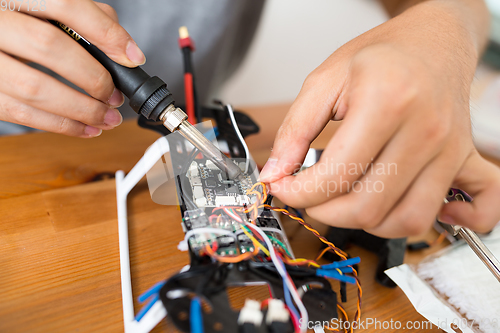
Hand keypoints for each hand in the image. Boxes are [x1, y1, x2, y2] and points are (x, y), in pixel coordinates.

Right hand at [0, 1, 144, 136]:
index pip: (65, 5)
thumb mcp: (52, 9)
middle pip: (49, 45)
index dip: (104, 33)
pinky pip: (21, 114)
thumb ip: (88, 19)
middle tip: (114, 95)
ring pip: (34, 88)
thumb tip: (124, 52)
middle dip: (92, 77)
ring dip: (81, 110)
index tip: (131, 58)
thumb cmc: (23, 23)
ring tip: (107, 118)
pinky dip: (61, 125)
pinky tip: (85, 128)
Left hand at [259, 3, 499, 236]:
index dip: (298, 192)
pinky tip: (411, 207)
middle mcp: (425, 130)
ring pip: (407, 220)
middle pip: (368, 207)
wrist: (434, 38)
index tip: (284, 187)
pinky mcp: (466, 159)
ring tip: (346, 199)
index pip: (336, 175)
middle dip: (324, 212)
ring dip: (367, 223)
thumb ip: (295, 130)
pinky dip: (445, 223)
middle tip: (309, 196)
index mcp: (386, 102)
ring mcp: (450, 149)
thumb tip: (275, 174)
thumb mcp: (325, 80)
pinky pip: (477, 209)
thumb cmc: (382, 54)